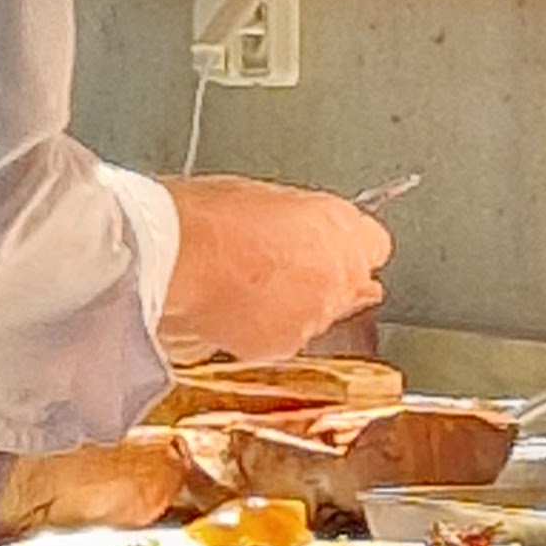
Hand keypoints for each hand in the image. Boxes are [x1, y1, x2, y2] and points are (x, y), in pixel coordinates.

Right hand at [157, 178, 390, 365]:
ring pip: (318, 316)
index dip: (344, 246)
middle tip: (278, 267)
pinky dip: (265, 330)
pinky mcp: (284, 348)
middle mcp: (339, 278)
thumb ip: (303, 222)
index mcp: (342, 229)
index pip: (373, 246)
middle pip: (349, 285)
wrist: (172, 259)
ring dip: (294, 308)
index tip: (325, 246)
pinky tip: (234, 310)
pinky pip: (284, 339)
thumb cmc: (206, 216)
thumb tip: (302, 232)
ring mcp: (314, 317)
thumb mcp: (265, 197)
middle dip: (321, 280)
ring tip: (246, 288)